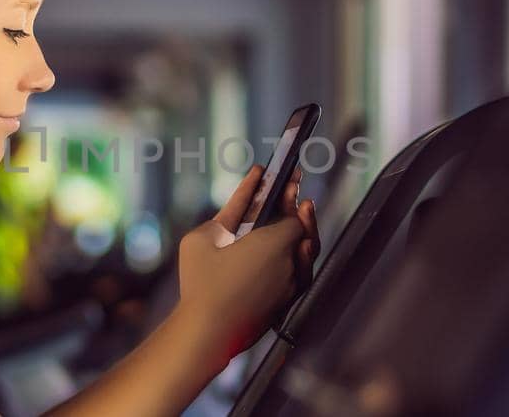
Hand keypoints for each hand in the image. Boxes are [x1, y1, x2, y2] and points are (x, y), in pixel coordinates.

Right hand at [175, 165, 319, 358]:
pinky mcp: (285, 303)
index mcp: (274, 242)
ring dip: (305, 231)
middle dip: (298, 207)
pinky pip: (301, 274)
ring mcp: (290, 285)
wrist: (208, 333)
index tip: (286, 176)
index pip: (292, 212)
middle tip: (294, 188)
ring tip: (300, 214)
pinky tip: (296, 248)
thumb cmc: (201, 283)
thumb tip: (245, 194)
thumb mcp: (204, 238)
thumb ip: (228, 212)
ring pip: (307, 253)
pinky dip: (301, 257)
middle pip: (303, 229)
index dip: (289, 193)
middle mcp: (290, 262)